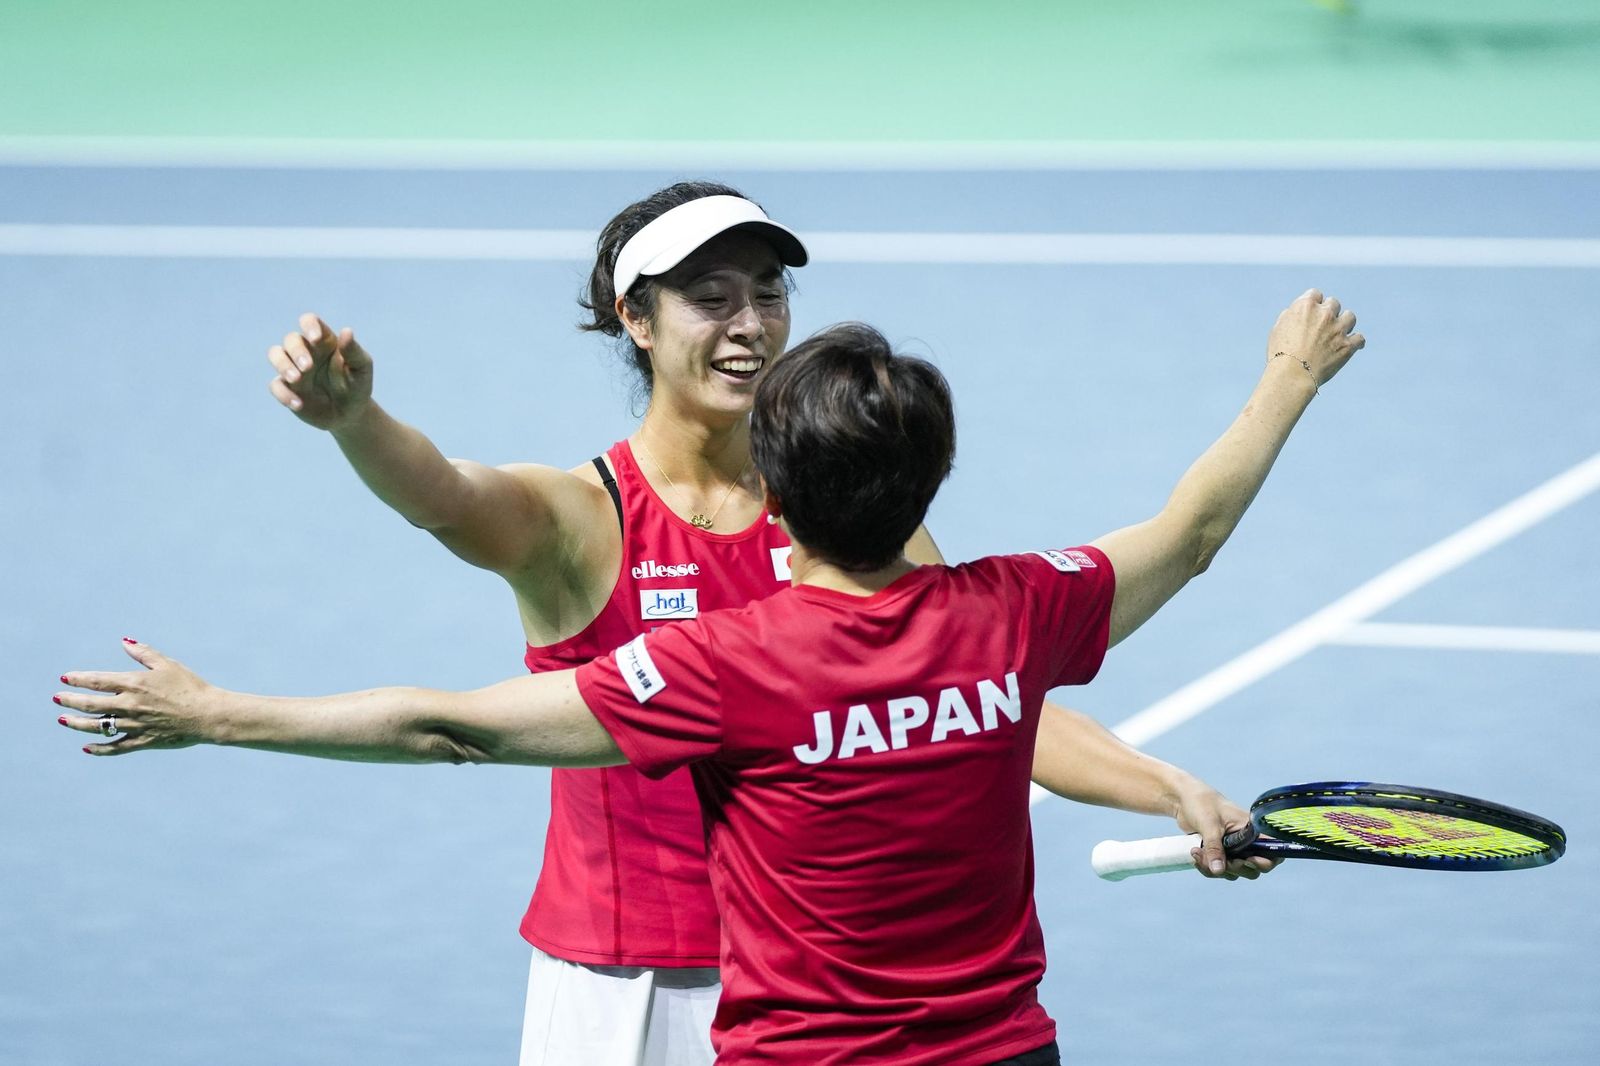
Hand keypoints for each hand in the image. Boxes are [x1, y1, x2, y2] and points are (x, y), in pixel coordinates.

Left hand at [56, 640, 216, 755]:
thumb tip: (125, 641)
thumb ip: (144, 653)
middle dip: (70, 700)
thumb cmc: (191, 686)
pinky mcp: (143, 741)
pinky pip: (115, 747)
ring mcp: (134, 725)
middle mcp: (130, 705)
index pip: (97, 681)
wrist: (208, 714)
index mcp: (135, 684)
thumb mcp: (168, 665)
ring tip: (64, 719)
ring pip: (97, 726)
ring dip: (77, 723)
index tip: (65, 678)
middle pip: (90, 704)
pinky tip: (87, 748)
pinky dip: (99, 749)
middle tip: (57, 699)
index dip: (79, 679)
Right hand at [267, 313, 374, 430]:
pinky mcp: (287, 387)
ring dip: (282, 365)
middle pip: (291, 339)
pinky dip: (283, 394)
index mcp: (324, 340)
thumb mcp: (361, 368)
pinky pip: (275, 385)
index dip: (309, 325)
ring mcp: (293, 368)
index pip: (309, 321)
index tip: (316, 339)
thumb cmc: (357, 385)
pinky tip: (298, 404)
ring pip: (275, 354)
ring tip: (296, 379)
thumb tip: (347, 331)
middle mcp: (305, 350)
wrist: (350, 413)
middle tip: (308, 367)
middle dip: (296, 351)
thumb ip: (353, 351)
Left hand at [1172, 779, 1277, 880]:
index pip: (1273, 852)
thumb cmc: (1202, 803)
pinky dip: (1207, 867)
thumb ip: (1215, 848)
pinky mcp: (1220, 854)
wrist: (1183, 800)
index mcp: (1252, 830)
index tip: (1249, 861)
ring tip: (1198, 852)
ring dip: (1216, 868)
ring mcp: (1233, 850)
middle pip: (1253, 869)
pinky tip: (1195, 854)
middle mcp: (1246, 842)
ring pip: (1234, 872)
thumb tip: (1219, 870)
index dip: (1266, 862)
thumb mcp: (1209, 825)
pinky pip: (1219, 870)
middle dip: (1235, 868)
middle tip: (1221, 859)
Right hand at [1266, 289, 1365, 388]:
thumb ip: (1290, 315)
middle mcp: (1325, 313)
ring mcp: (1338, 329)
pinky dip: (1356, 342)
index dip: (1313, 304)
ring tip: (1337, 332)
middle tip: (1321, 326)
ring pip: (1350, 316)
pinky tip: (1351, 345)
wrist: (1292, 375)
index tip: (1310, 314)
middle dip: (1328, 313)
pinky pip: (1359, 339)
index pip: (1315, 294)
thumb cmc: (1280, 353)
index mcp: (1306, 305)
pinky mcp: (1347, 345)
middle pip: (1333, 303)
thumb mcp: (1278, 329)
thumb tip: (1297, 312)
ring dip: (1344, 323)